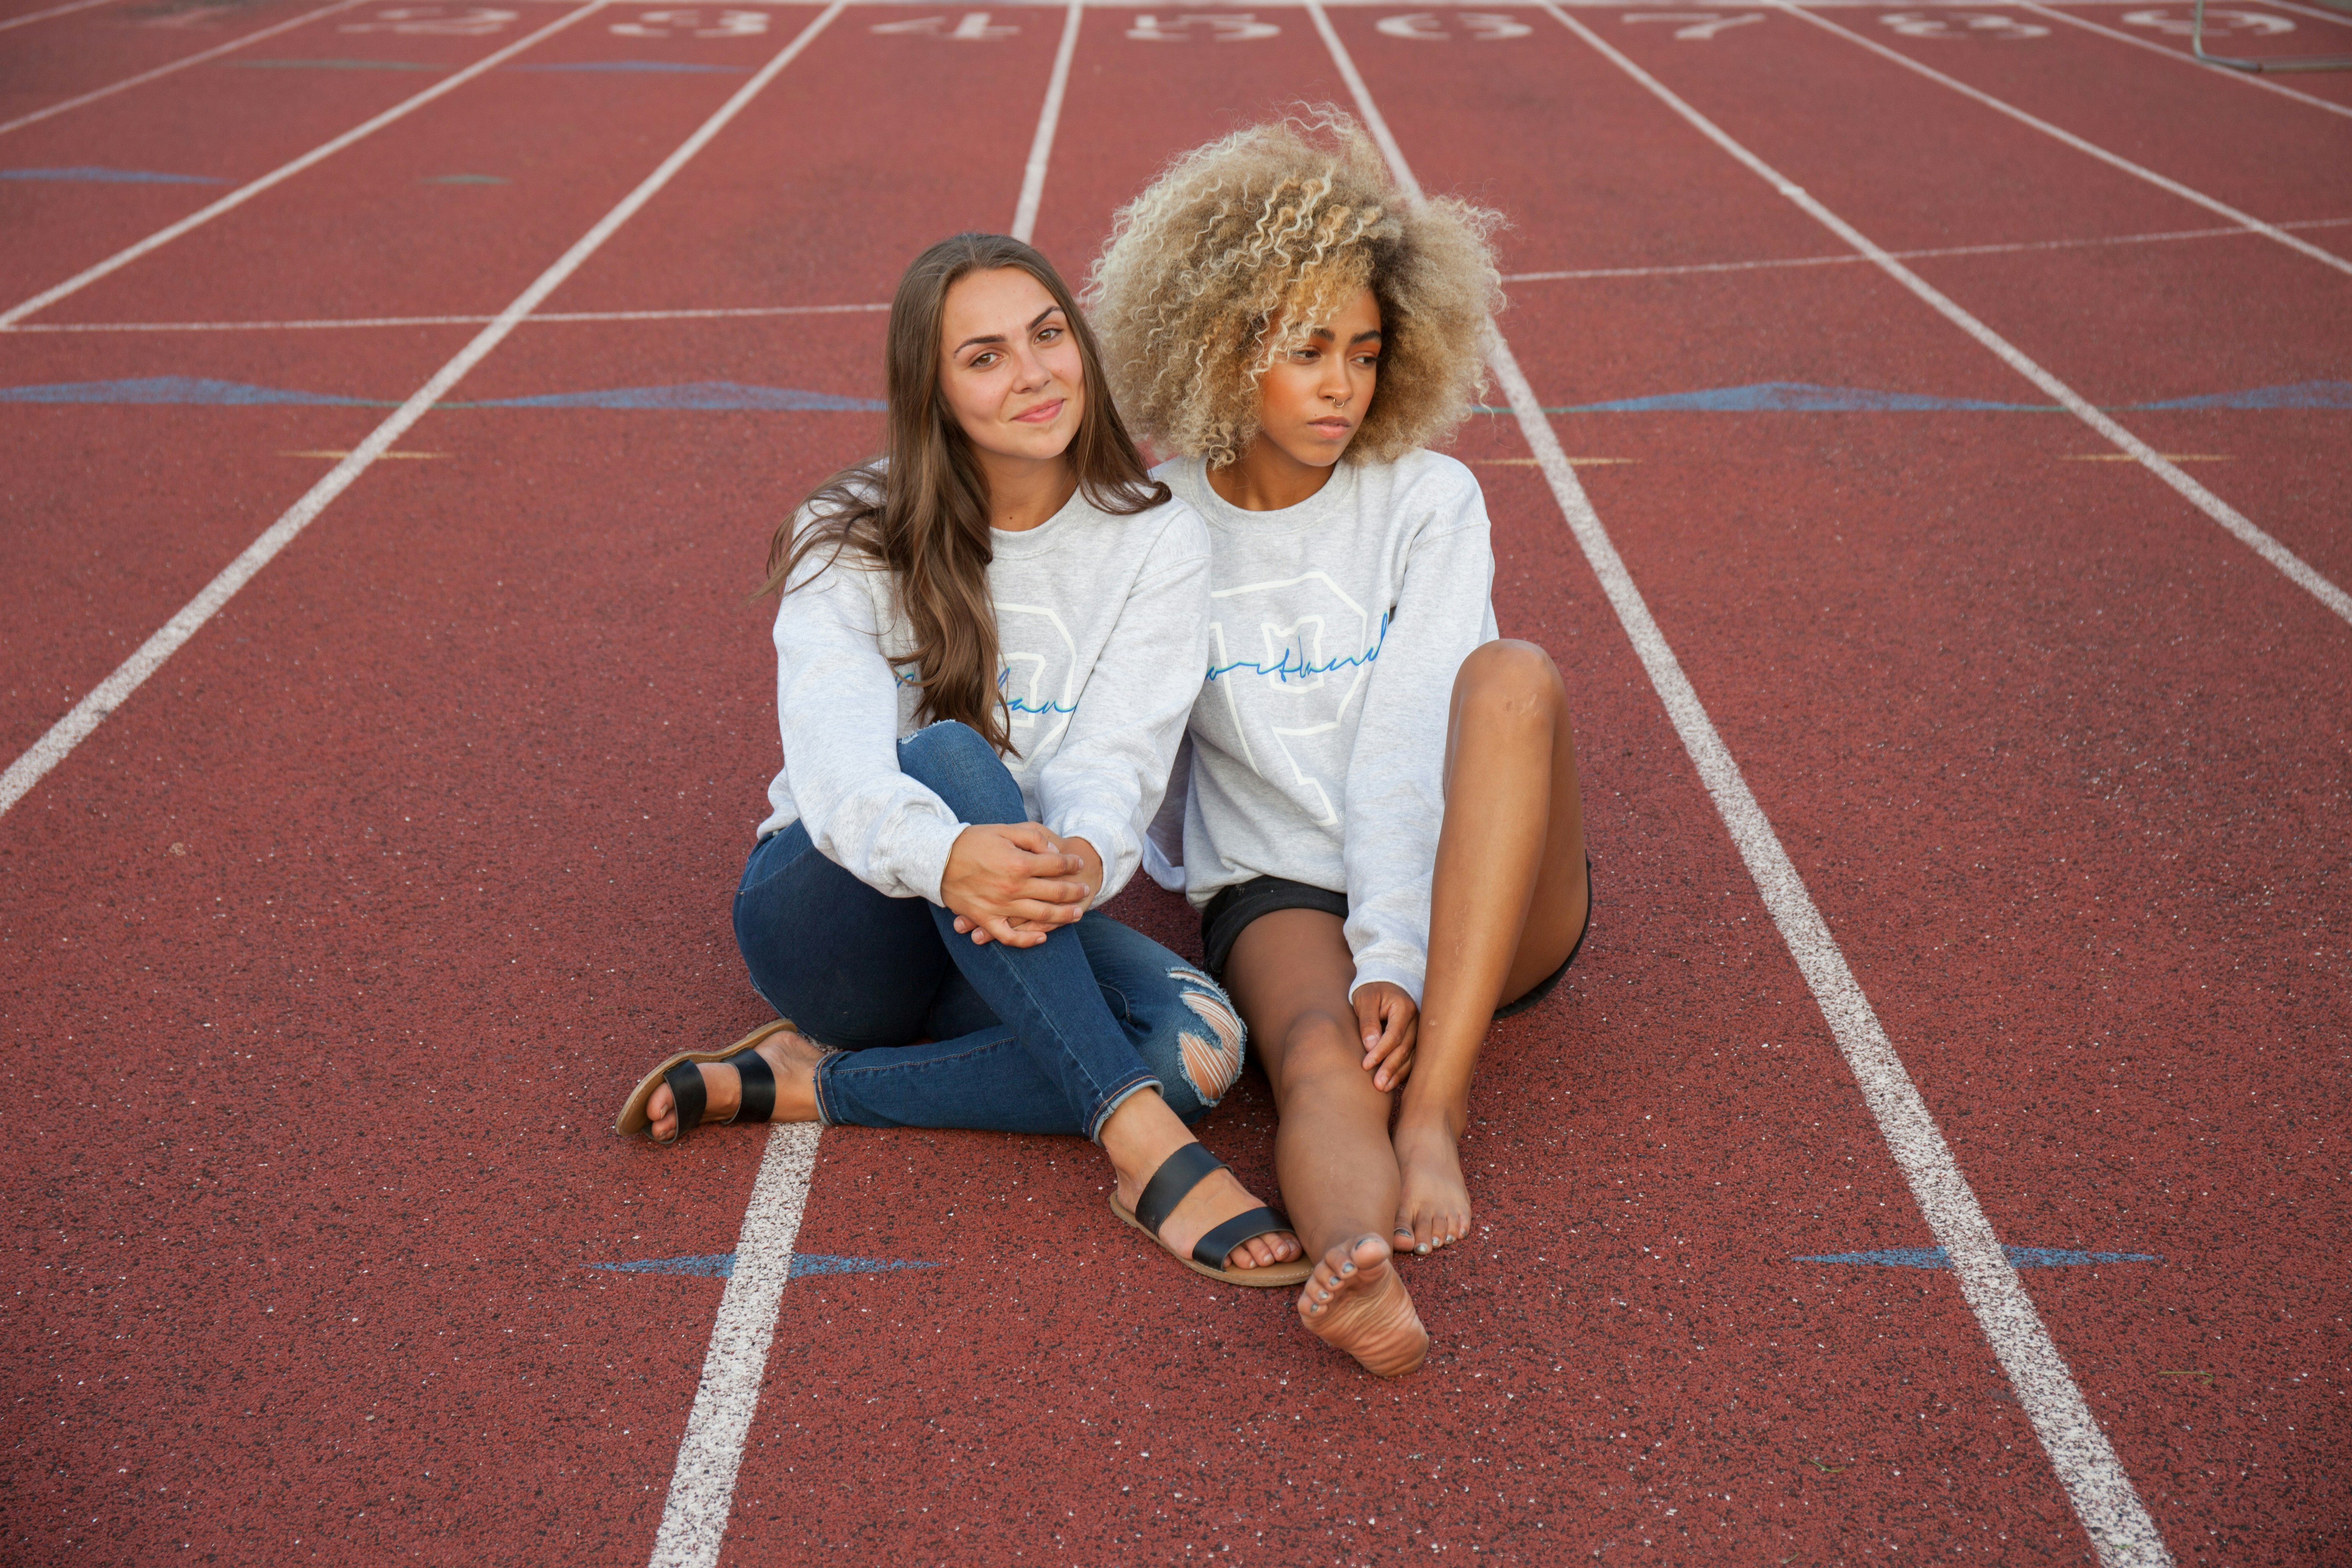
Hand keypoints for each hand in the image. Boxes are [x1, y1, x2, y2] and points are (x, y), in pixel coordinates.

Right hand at [941, 824, 1093, 947]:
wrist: (937, 859)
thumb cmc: (972, 841)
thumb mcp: (1005, 830)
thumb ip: (1033, 838)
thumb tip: (1054, 853)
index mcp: (1019, 863)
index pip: (1057, 865)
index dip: (1071, 864)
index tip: (1078, 863)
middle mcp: (1013, 888)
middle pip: (1055, 893)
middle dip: (1075, 891)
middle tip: (1085, 889)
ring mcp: (1000, 906)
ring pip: (1041, 916)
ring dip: (1064, 916)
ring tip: (1077, 914)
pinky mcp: (985, 919)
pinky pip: (1010, 936)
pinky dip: (1027, 940)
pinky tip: (1041, 938)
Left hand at [1354, 981, 1418, 1090]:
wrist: (1385, 983)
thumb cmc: (1372, 990)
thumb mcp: (1365, 999)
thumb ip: (1368, 1021)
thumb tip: (1370, 1046)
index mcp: (1404, 1009)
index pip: (1394, 1035)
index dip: (1380, 1051)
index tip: (1365, 1065)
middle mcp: (1416, 1021)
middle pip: (1405, 1048)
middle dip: (1390, 1068)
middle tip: (1377, 1085)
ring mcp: (1418, 1032)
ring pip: (1411, 1056)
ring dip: (1397, 1073)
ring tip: (1383, 1088)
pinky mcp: (1416, 1040)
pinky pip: (1412, 1058)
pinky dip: (1403, 1072)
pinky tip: (1393, 1083)